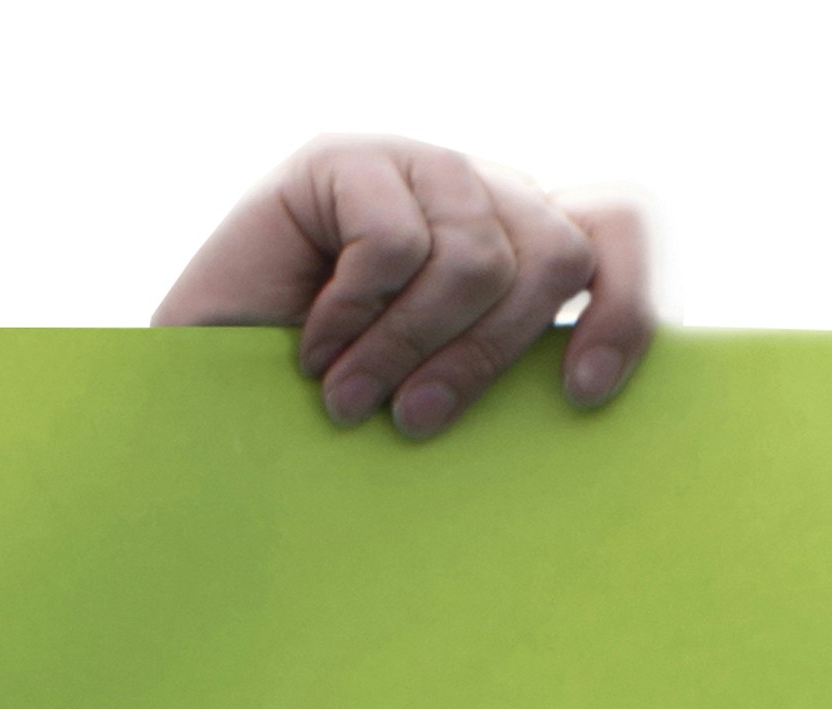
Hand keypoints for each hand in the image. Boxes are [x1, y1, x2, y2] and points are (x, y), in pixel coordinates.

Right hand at [152, 137, 654, 430]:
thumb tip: (588, 403)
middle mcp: (480, 194)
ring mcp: (415, 167)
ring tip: (352, 401)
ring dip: (408, 349)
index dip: (621, 304)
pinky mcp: (345, 159)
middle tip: (417, 423)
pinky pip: (393, 243)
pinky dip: (353, 315)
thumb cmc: (339, 426)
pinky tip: (314, 345)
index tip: (581, 392)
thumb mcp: (450, 405)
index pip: (615, 229)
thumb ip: (516, 378)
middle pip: (554, 254)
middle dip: (489, 355)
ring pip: (477, 256)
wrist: (211, 414)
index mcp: (521, 246)